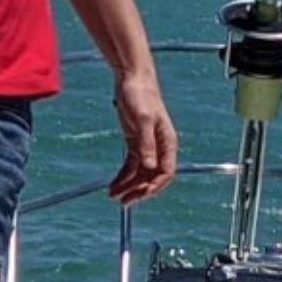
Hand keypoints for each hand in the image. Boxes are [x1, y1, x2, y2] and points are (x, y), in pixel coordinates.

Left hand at [109, 69, 175, 204]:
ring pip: (141, 174)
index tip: (140, 196)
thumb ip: (146, 143)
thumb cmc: (140, 95)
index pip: (166, 172)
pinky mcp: (136, 142)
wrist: (131, 79)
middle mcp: (160, 147)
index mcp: (168, 142)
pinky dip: (123, 176)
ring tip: (113, 196)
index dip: (154, 187)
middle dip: (140, 191)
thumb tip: (150, 165)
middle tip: (124, 202)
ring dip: (129, 186)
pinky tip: (114, 185)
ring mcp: (148, 146)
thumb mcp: (142, 119)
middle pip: (153, 177)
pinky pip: (132, 165)